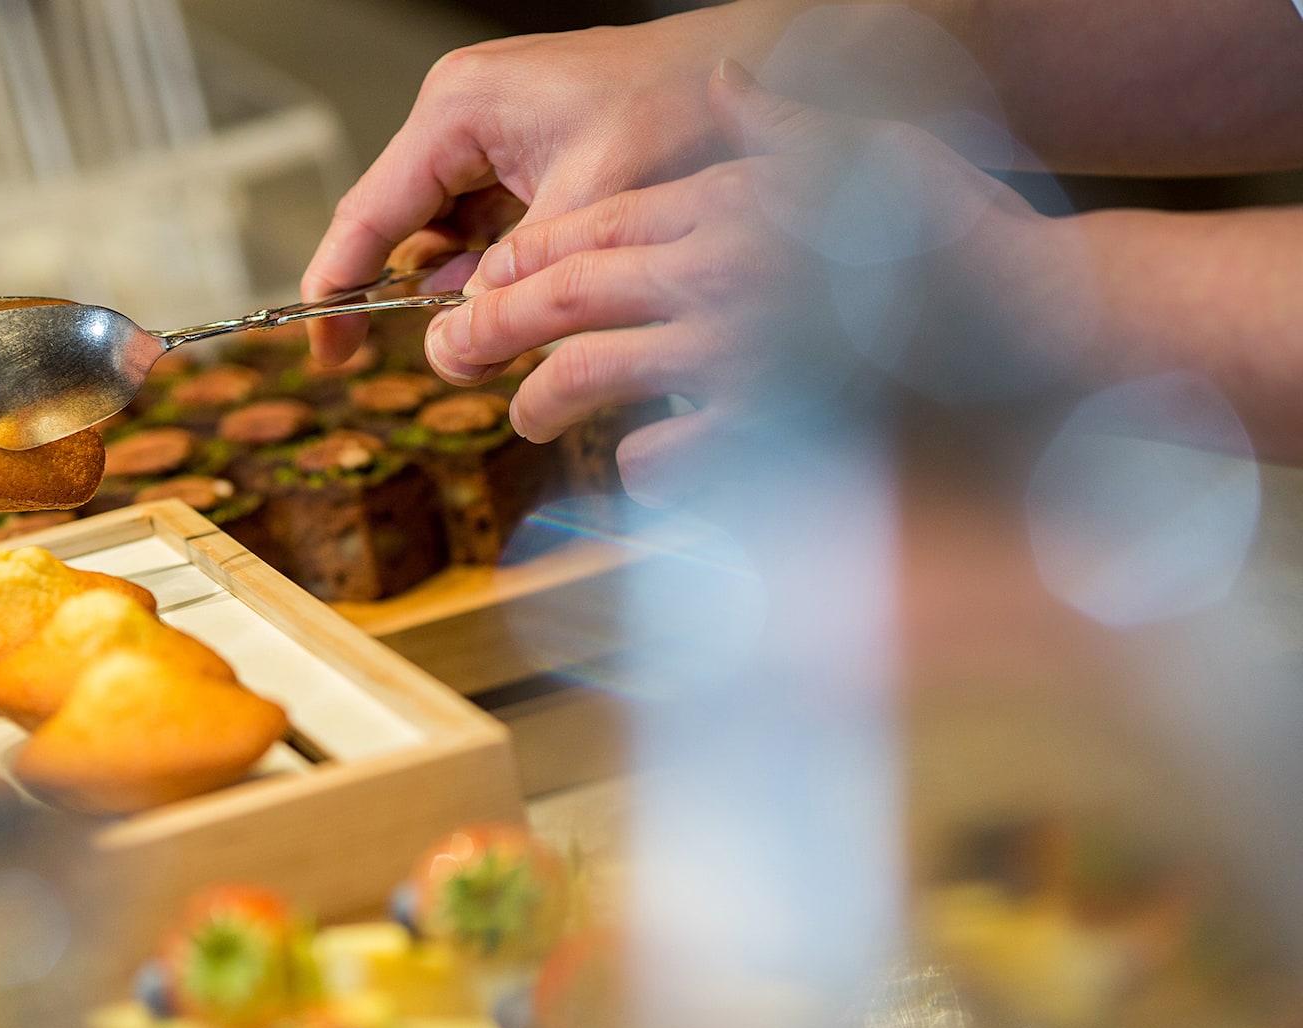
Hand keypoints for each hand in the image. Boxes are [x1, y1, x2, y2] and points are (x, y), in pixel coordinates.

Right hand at [299, 2, 796, 364]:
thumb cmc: (678, 107)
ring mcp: (492, 129)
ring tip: (486, 336)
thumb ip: (518, 280)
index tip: (326, 353)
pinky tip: (514, 302)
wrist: (756, 70)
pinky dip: (493, 267)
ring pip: (445, 229)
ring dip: (459, 286)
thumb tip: (462, 344)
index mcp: (457, 111)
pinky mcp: (524, 148)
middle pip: (400, 223)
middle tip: (435, 357)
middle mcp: (462, 113)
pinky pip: (485, 220)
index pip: (369, 212)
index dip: (337, 289)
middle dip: (409, 295)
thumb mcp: (590, 208)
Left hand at [436, 62, 1071, 502]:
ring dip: (540, 397)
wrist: (1050, 330)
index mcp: (735, 203)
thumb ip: (786, 129)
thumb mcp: (874, 155)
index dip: (526, 259)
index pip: (595, 225)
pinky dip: (639, 462)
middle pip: (566, 294)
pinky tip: (635, 463)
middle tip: (455, 350)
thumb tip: (732, 85)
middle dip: (494, 325)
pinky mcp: (763, 427)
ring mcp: (739, 350)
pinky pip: (663, 453)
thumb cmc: (964, 244)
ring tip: (527, 413)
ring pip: (589, 372)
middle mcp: (724, 270)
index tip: (487, 283)